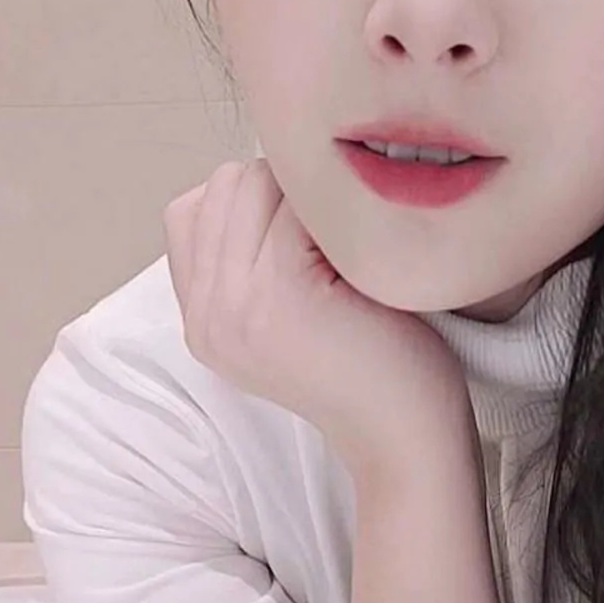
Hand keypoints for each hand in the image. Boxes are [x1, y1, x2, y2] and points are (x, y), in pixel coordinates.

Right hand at [163, 157, 473, 490]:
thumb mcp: (293, 308)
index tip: (314, 243)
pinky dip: (338, 216)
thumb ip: (256, 254)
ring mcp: (230, 305)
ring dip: (312, 199)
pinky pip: (296, 206)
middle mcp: (201, 314)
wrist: (406, 437)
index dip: (262, 202)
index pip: (197, 204)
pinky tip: (365, 262)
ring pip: (255, 181)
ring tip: (349, 254)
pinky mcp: (275, 294)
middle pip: (225, 182)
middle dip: (287, 191)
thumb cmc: (374, 361)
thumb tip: (267, 165)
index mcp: (200, 317)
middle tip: (341, 245)